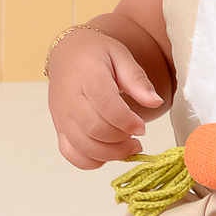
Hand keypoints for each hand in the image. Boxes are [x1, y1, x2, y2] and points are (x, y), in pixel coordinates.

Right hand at [47, 29, 162, 170]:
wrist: (66, 54)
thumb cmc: (96, 54)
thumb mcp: (120, 56)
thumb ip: (137, 80)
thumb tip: (155, 102)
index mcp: (86, 76)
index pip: (105, 104)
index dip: (126, 120)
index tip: (142, 127)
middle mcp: (69, 99)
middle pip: (94, 129)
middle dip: (121, 140)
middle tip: (138, 137)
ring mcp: (61, 116)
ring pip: (83, 146)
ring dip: (111, 153)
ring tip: (130, 146)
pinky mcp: (59, 128)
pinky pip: (71, 154)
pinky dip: (92, 161)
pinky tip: (109, 153)